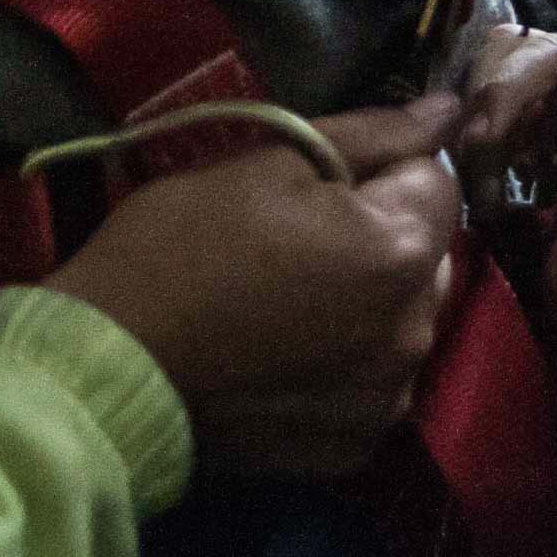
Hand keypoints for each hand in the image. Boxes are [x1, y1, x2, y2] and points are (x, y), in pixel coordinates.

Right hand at [42, 100, 461, 479]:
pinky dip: (346, 366)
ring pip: (404, 324)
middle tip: (297, 240)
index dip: (381, 169)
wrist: (106, 367)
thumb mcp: (267, 163)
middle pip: (429, 259)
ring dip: (371, 304)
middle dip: (384, 239)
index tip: (317, 183)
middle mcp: (415, 334)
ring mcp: (386, 400)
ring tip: (288, 302)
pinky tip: (285, 357)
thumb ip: (372, 135)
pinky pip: (373, 385)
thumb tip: (450, 110)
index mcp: (402, 253)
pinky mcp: (353, 447)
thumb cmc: (178, 246)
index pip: (436, 181)